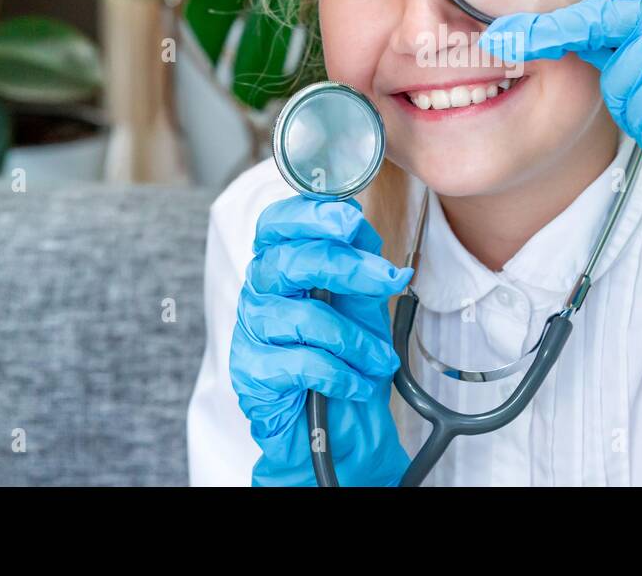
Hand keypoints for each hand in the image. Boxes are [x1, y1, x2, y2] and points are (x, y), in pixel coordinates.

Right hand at [230, 195, 413, 485]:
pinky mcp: (252, 373)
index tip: (349, 219)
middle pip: (291, 262)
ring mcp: (252, 332)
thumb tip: (360, 228)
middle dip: (348, 267)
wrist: (339, 426)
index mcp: (282, 264)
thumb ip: (358, 262)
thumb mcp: (362, 303)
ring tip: (380, 360)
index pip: (278, 224)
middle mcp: (260, 292)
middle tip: (389, 280)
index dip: (309, 215)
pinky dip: (341, 374)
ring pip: (304, 317)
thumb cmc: (346, 357)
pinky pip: (302, 363)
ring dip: (356, 340)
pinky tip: (357, 384)